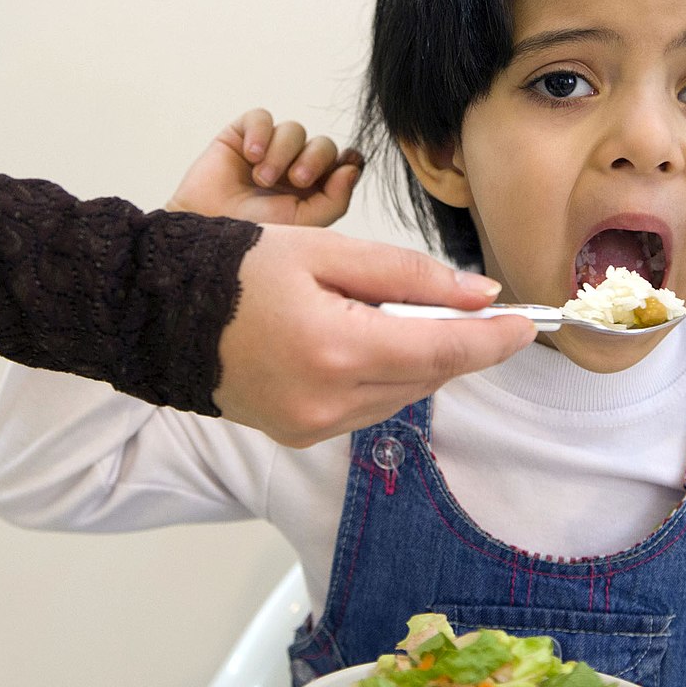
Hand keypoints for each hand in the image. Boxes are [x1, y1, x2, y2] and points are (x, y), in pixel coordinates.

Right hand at [166, 109, 362, 226]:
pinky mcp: (240, 136)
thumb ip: (335, 199)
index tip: (346, 165)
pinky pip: (261, 117)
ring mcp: (268, 150)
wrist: (206, 234)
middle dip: (315, 159)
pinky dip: (260, 132)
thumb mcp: (304, 225)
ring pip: (294, 130)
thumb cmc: (254, 235)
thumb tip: (353, 167)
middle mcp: (294, 168)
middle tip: (296, 180)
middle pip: (323, 144)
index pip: (341, 163)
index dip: (347, 161)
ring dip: (282, 152)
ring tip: (262, 178)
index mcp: (314, 190)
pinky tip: (251, 155)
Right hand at [214, 224, 536, 446]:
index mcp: (335, 349)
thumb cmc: (235, 268)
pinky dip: (381, 377)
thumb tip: (479, 295)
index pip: (442, 353)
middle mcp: (326, 401)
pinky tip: (363, 341)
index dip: (492, 340)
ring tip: (397, 315)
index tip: (527, 323)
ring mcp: (310, 426)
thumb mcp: (327, 252)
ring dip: (416, 360)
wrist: (158, 312)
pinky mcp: (297, 434)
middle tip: (465, 305)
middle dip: (455, 343)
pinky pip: (366, 408)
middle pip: (426, 378)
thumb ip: (409, 276)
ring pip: (400, 397)